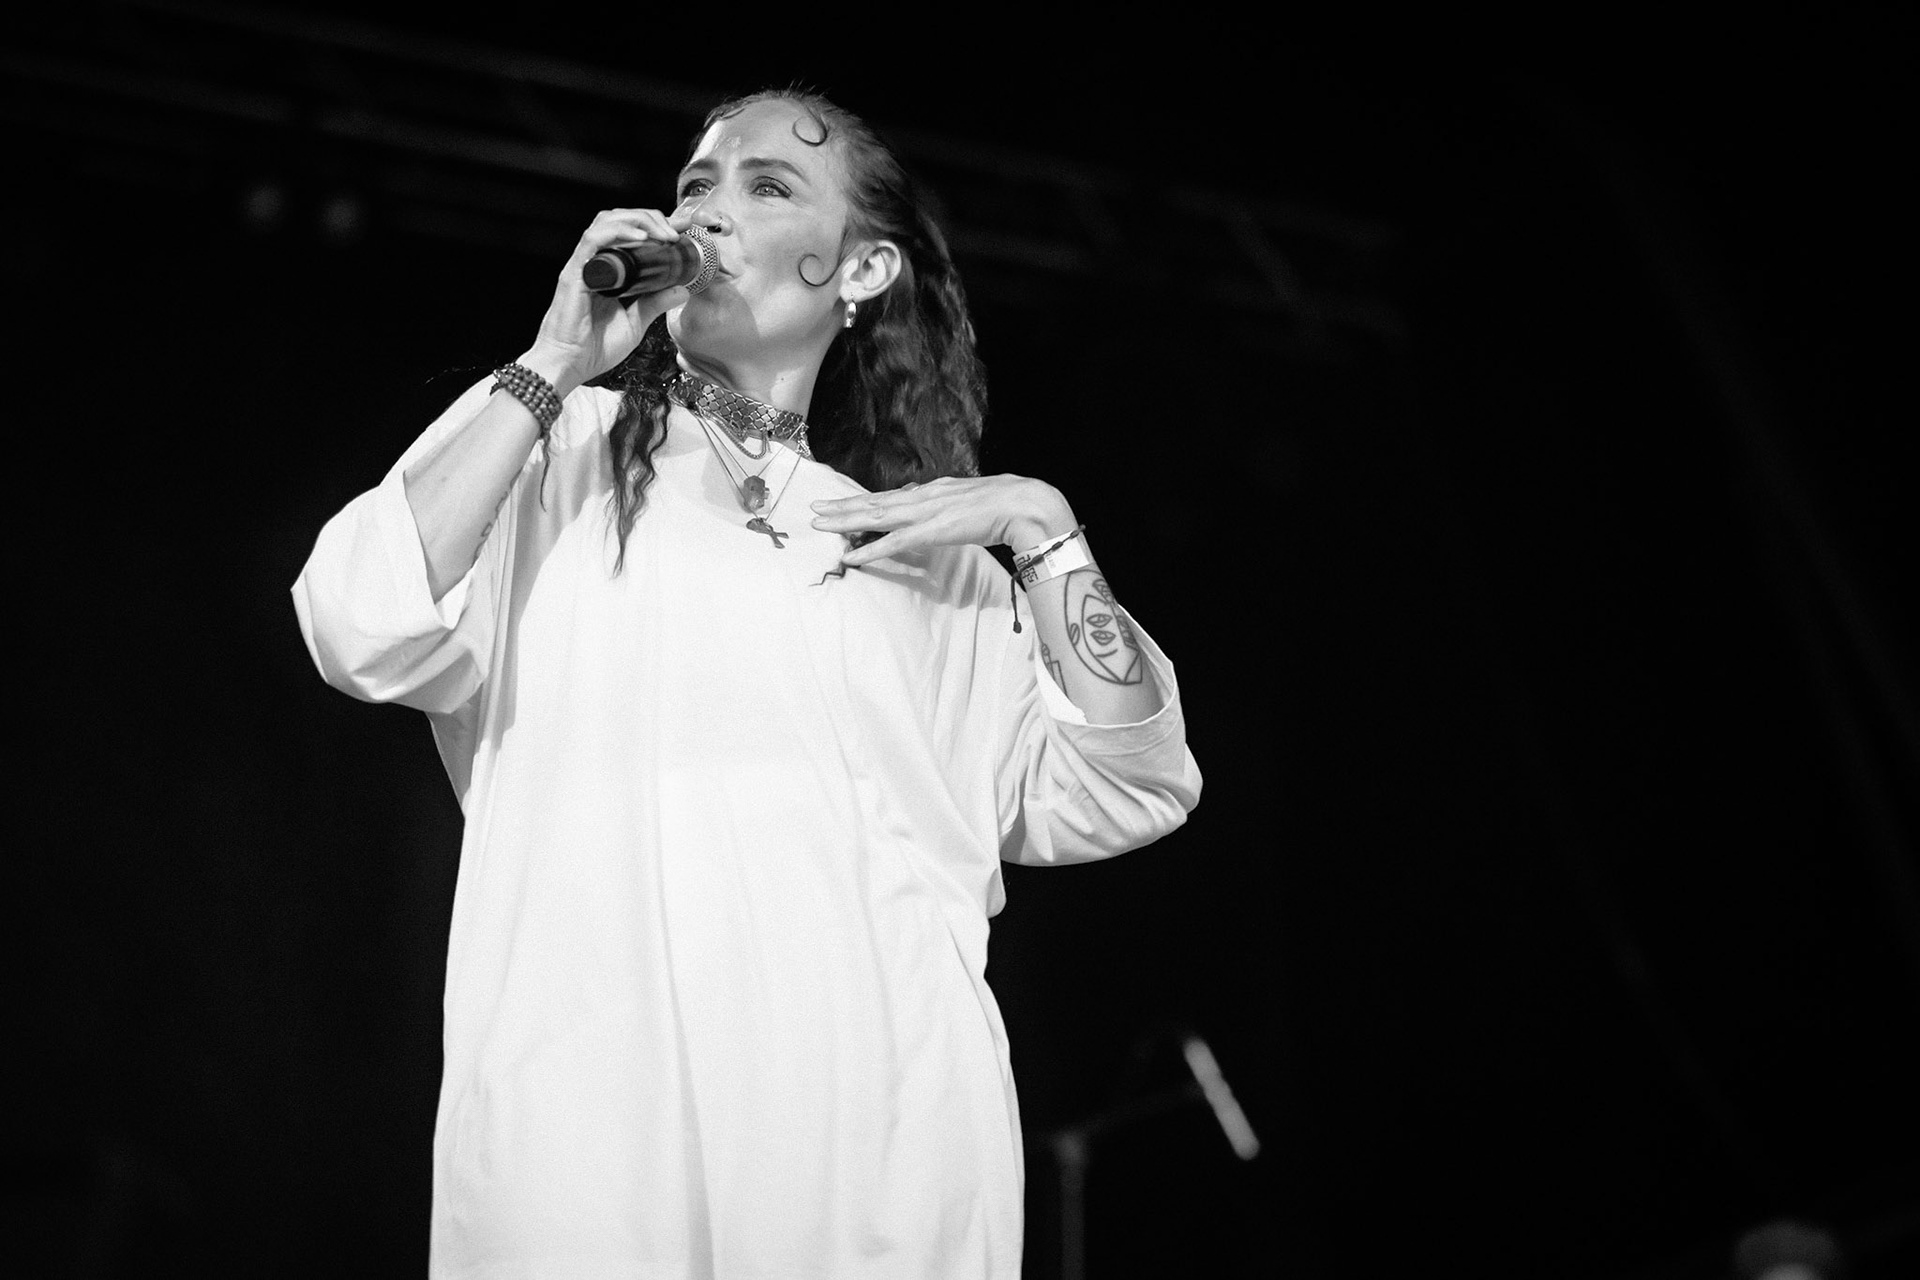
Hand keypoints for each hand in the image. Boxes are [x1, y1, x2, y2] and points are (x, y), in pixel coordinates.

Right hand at [522, 208, 696, 394]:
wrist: (568, 365)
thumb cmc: (592, 348)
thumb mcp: (634, 323)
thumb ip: (655, 304)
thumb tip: (682, 289)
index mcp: (608, 271)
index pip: (628, 233)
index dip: (655, 225)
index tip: (681, 229)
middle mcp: (595, 263)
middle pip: (619, 219)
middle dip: (650, 217)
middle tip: (676, 229)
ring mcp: (584, 265)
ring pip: (607, 221)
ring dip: (638, 220)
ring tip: (663, 233)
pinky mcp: (575, 273)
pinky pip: (594, 240)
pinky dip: (618, 232)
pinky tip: (640, 237)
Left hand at [810, 475, 1076, 566]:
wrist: (1024, 503)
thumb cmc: (1005, 504)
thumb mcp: (970, 502)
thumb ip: (951, 507)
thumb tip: (940, 511)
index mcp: (934, 491)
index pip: (892, 497)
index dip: (865, 501)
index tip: (842, 504)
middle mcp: (924, 497)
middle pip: (875, 503)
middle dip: (843, 507)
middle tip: (815, 510)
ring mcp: (926, 512)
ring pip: (876, 517)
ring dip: (846, 522)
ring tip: (820, 524)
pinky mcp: (932, 530)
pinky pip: (894, 543)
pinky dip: (870, 550)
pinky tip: (850, 556)